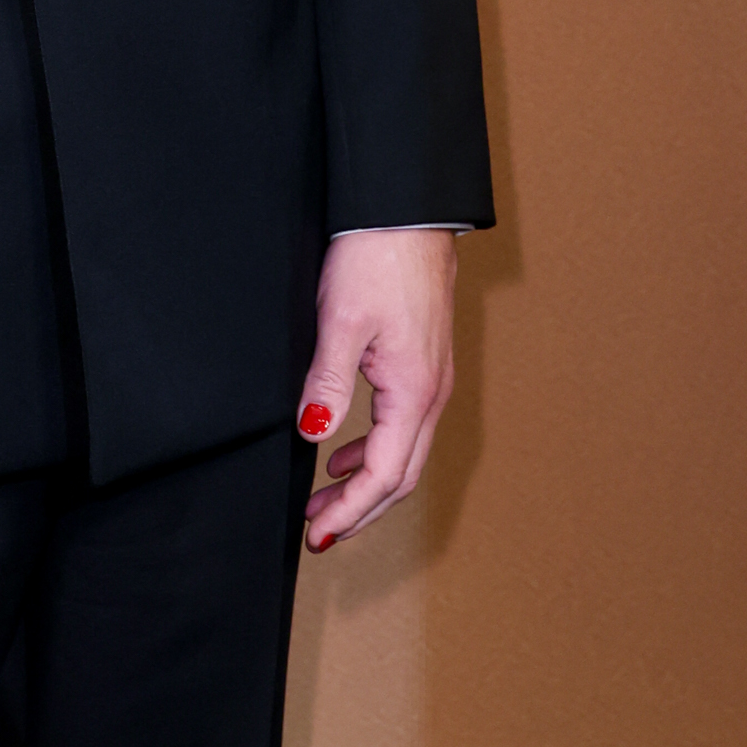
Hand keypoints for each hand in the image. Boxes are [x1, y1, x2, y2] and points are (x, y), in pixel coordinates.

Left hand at [296, 227, 456, 551]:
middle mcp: (432, 392)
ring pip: (404, 453)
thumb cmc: (376, 257)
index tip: (317, 535)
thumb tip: (314, 435)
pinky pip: (404, 426)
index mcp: (415, 391)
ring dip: (365, 482)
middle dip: (359, 510)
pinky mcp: (423, 362)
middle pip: (401, 476)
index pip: (386, 476)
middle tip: (316, 529)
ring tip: (322, 497)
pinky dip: (374, 450)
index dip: (351, 513)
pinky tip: (342, 449)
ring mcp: (432, 378)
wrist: (407, 211)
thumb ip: (327, 382)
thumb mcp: (341, 321)